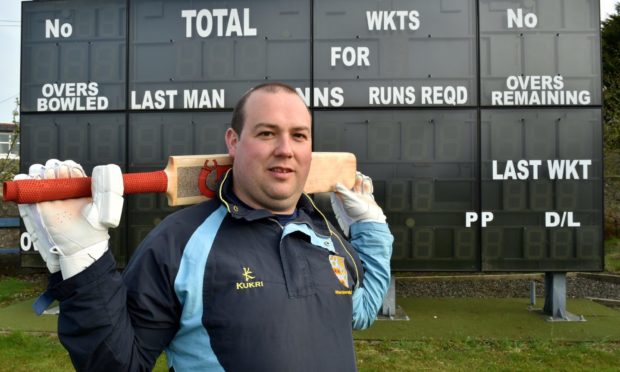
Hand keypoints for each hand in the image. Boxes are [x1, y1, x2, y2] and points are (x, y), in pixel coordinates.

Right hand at [16, 160, 123, 278]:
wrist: (81, 244)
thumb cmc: (95, 226)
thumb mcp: (103, 206)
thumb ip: (106, 189)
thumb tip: (105, 170)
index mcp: (81, 189)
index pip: (73, 171)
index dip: (70, 167)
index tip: (71, 169)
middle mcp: (67, 192)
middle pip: (57, 172)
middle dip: (57, 168)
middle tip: (61, 173)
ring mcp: (54, 198)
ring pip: (45, 178)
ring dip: (45, 172)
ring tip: (50, 175)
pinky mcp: (42, 206)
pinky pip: (33, 190)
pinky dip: (28, 181)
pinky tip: (33, 178)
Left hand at [330, 172, 385, 236]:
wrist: (370, 222)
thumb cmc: (358, 214)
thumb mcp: (348, 201)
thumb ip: (343, 192)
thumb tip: (336, 184)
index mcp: (344, 200)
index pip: (340, 188)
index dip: (342, 181)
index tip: (343, 174)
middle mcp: (351, 199)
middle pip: (351, 186)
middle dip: (353, 179)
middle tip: (355, 173)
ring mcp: (360, 199)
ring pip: (359, 186)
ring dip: (360, 180)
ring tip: (361, 176)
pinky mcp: (368, 199)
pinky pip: (367, 189)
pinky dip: (367, 184)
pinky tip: (367, 179)